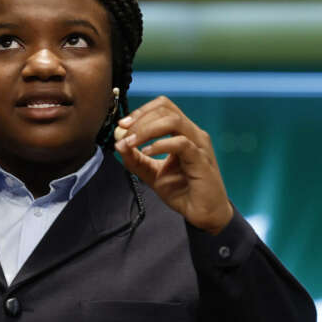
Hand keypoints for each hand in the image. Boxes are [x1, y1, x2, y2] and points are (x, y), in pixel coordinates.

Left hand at [114, 96, 233, 234]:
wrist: (202, 213)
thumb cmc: (182, 191)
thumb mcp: (152, 173)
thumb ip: (135, 160)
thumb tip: (118, 144)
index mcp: (183, 133)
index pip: (163, 107)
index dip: (141, 111)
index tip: (122, 124)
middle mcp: (193, 134)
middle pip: (166, 109)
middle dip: (140, 119)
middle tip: (124, 134)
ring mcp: (199, 145)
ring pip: (174, 121)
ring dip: (147, 129)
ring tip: (131, 142)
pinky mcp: (201, 160)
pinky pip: (181, 143)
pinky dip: (160, 145)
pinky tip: (147, 152)